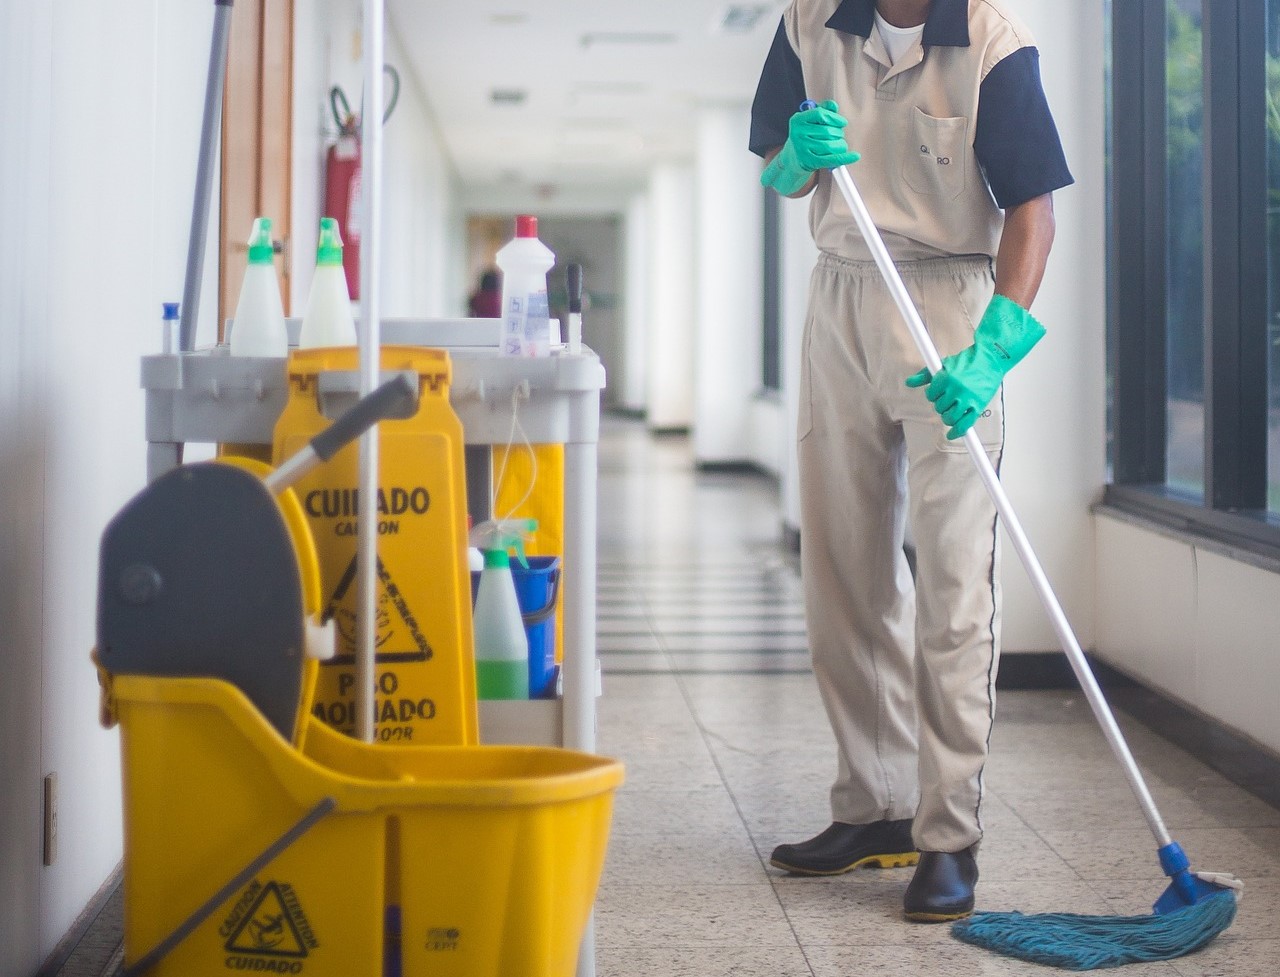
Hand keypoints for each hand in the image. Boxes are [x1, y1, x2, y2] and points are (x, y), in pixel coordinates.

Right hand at [761, 100, 860, 194]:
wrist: (792, 158)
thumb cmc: (804, 136)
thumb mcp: (809, 120)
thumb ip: (822, 110)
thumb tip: (833, 106)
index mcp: (797, 120)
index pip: (820, 114)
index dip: (834, 118)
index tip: (842, 122)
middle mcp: (798, 134)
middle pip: (827, 131)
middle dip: (838, 133)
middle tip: (837, 136)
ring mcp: (803, 149)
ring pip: (830, 145)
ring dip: (841, 145)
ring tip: (839, 144)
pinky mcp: (810, 162)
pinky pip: (831, 159)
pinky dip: (845, 158)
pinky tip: (855, 156)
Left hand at [905, 294, 1045, 439]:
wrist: (991, 359)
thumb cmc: (968, 361)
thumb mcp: (944, 364)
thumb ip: (925, 375)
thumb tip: (909, 382)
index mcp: (946, 378)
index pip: (930, 395)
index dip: (933, 395)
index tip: (938, 393)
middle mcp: (956, 389)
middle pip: (939, 407)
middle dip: (941, 405)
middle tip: (948, 399)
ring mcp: (968, 399)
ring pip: (949, 418)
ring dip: (948, 417)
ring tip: (951, 411)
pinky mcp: (978, 406)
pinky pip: (965, 425)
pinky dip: (957, 432)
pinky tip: (952, 434)